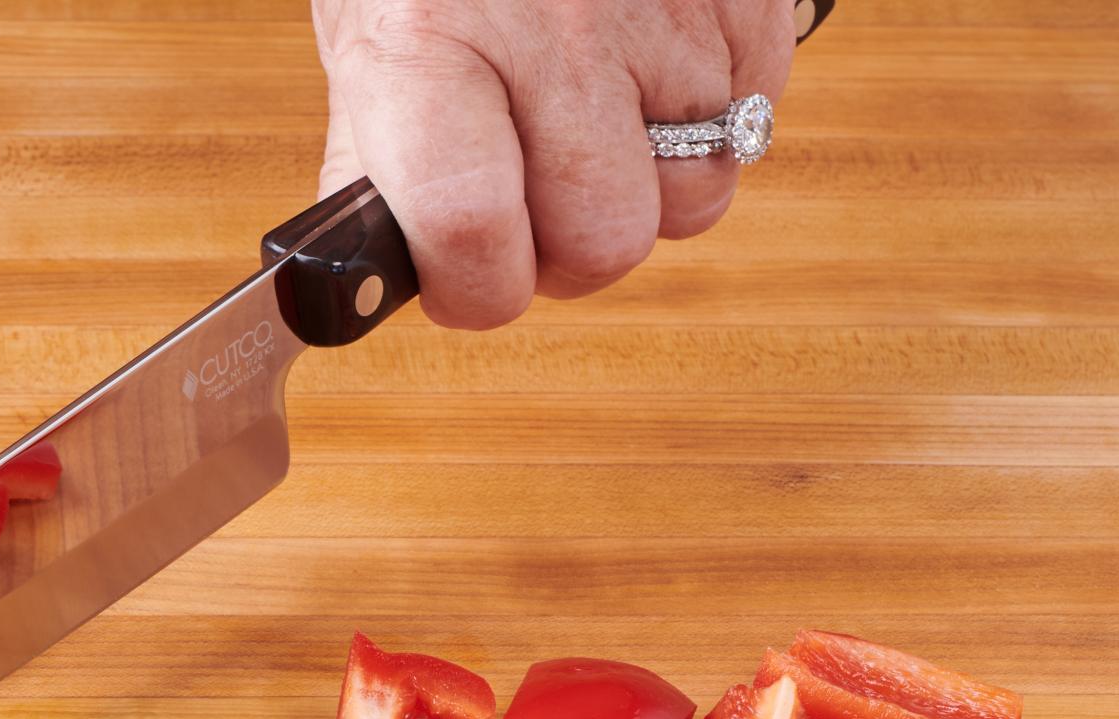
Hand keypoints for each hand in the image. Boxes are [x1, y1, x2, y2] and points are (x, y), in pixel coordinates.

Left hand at [313, 0, 796, 326]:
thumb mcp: (367, 38)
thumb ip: (374, 164)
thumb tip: (381, 274)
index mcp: (427, 49)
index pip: (471, 234)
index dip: (476, 291)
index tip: (469, 283)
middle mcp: (550, 35)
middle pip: (604, 243)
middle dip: (572, 254)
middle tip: (539, 202)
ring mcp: (658, 17)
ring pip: (693, 202)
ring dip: (648, 190)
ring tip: (596, 122)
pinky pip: (751, 125)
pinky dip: (707, 123)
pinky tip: (647, 70)